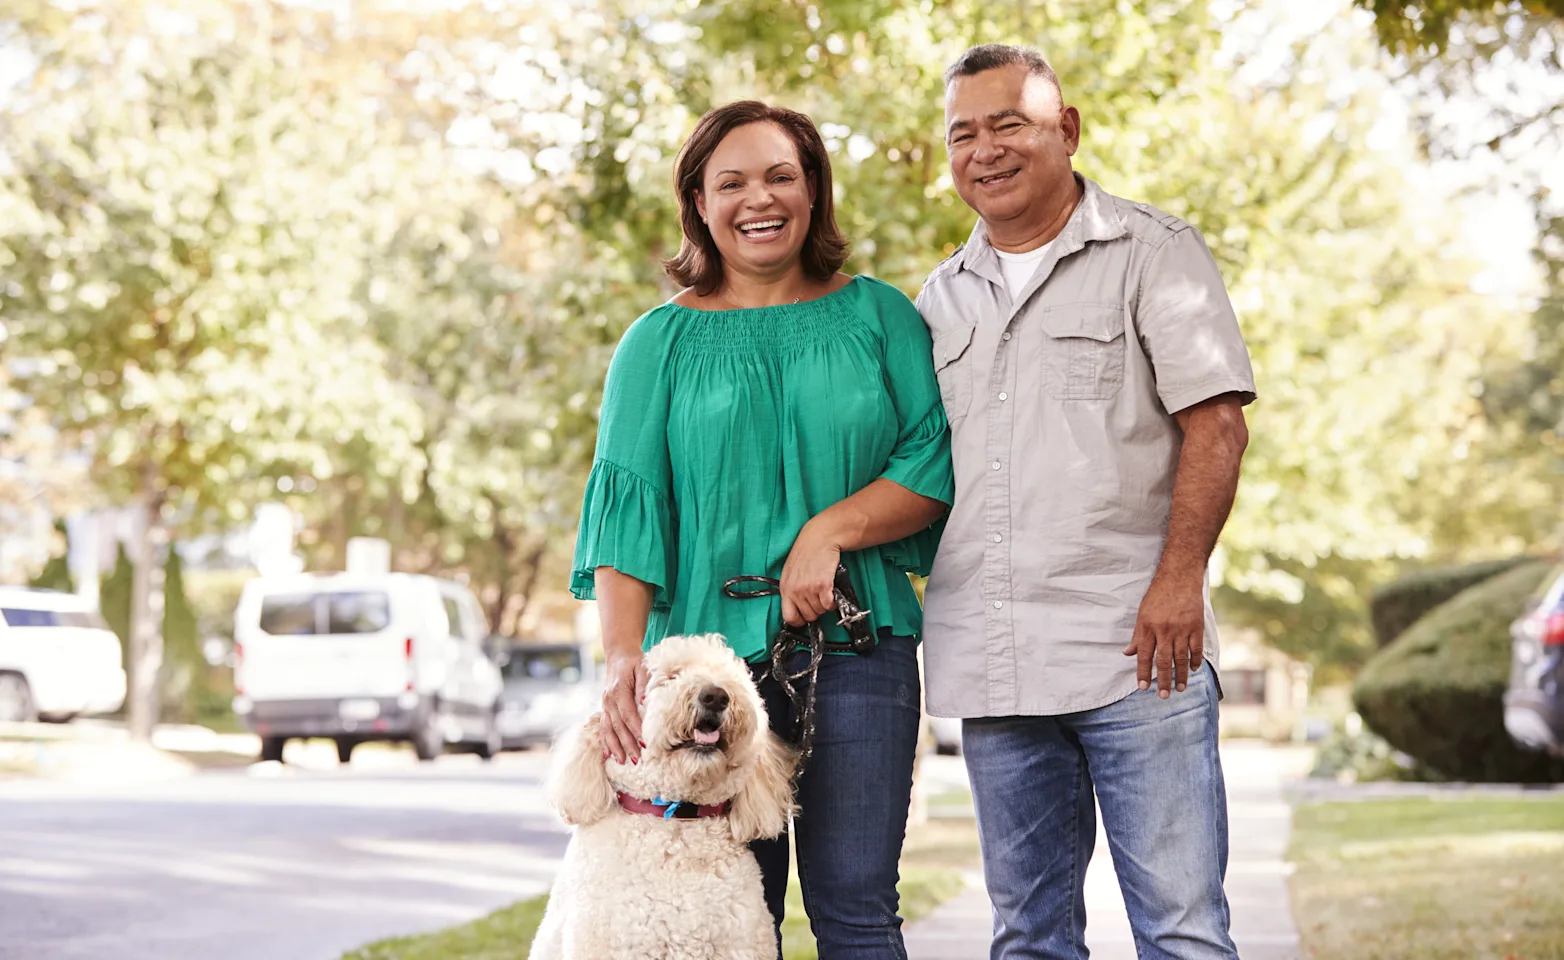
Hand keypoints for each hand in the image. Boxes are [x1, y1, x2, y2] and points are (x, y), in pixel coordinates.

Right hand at [600, 652, 647, 762]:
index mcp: (618, 690)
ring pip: (608, 729)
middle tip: (637, 759)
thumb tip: (645, 700)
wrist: (619, 655)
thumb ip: (644, 684)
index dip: (636, 729)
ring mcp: (605, 705)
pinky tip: (608, 754)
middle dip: (627, 744)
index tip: (645, 743)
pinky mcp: (605, 708)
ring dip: (615, 746)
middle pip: (618, 726)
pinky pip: (603, 727)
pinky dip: (605, 742)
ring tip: (622, 761)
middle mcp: (609, 700)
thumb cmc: (634, 661)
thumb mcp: (642, 667)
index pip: (628, 714)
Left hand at [780, 518, 842, 626]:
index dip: (799, 620)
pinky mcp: (823, 585)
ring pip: (821, 611)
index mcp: (785, 588)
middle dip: (816, 610)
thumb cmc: (806, 553)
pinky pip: (829, 605)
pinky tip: (831, 592)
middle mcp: (796, 591)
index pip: (789, 617)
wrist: (819, 538)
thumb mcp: (790, 572)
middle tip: (819, 598)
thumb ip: (791, 590)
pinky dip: (833, 602)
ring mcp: (809, 589)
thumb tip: (797, 607)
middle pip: (809, 616)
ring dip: (825, 604)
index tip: (806, 617)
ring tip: (824, 591)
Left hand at [1122, 572, 1204, 697]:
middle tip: (1163, 696)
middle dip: (1163, 680)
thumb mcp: (1142, 614)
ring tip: (1179, 689)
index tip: (1142, 687)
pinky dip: (1195, 660)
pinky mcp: (1196, 626)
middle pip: (1163, 660)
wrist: (1179, 577)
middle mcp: (1164, 630)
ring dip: (1180, 675)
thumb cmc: (1158, 595)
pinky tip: (1193, 670)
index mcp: (1148, 627)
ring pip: (1181, 658)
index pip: (1144, 655)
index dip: (1143, 672)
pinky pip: (1196, 648)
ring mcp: (1182, 629)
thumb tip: (1128, 654)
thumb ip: (1137, 635)